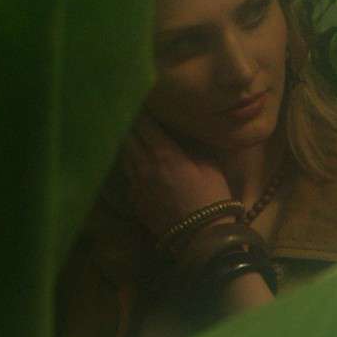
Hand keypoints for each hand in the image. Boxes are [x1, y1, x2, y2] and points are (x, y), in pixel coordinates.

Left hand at [123, 113, 231, 234]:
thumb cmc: (212, 197)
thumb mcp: (210, 165)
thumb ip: (191, 146)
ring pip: (124, 155)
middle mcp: (144, 165)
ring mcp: (136, 184)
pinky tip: (137, 163)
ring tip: (130, 133)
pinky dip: (131, 165)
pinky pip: (129, 176)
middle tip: (132, 112)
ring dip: (128, 143)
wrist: (202, 236)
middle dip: (131, 123)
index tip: (142, 99)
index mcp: (164, 153)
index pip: (144, 123)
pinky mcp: (134, 201)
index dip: (143, 110)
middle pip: (128, 136)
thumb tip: (182, 134)